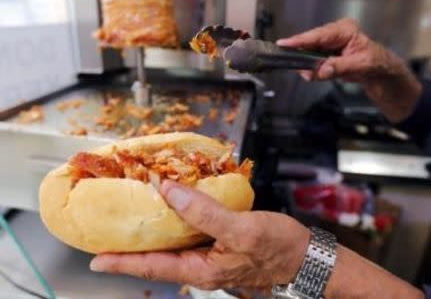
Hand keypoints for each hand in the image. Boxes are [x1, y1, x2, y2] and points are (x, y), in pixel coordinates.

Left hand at [90, 180, 309, 289]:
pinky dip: (176, 219)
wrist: (304, 255)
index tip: (97, 259)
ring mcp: (210, 254)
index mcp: (201, 270)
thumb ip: (204, 212)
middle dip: (130, 248)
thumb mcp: (241, 230)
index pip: (153, 267)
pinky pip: (189, 232)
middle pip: (157, 258)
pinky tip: (172, 205)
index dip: (123, 263)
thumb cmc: (278, 249)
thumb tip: (169, 192)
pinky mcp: (219, 242)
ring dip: (151, 232)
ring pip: (172, 244)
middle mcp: (200, 265)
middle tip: (106, 234)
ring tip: (131, 218)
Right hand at [277, 18, 421, 122]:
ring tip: (311, 74)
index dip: (299, 40)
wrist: (380, 72)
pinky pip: (312, 59)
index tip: (285, 44)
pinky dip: (311, 68)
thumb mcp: (360, 65)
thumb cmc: (376, 64)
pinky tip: (314, 73)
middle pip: (310, 43)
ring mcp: (329, 43)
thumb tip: (322, 69)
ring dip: (308, 65)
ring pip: (309, 52)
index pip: (318, 35)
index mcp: (344, 30)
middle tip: (298, 68)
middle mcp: (335, 33)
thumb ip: (339, 67)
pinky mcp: (325, 53)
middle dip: (303, 57)